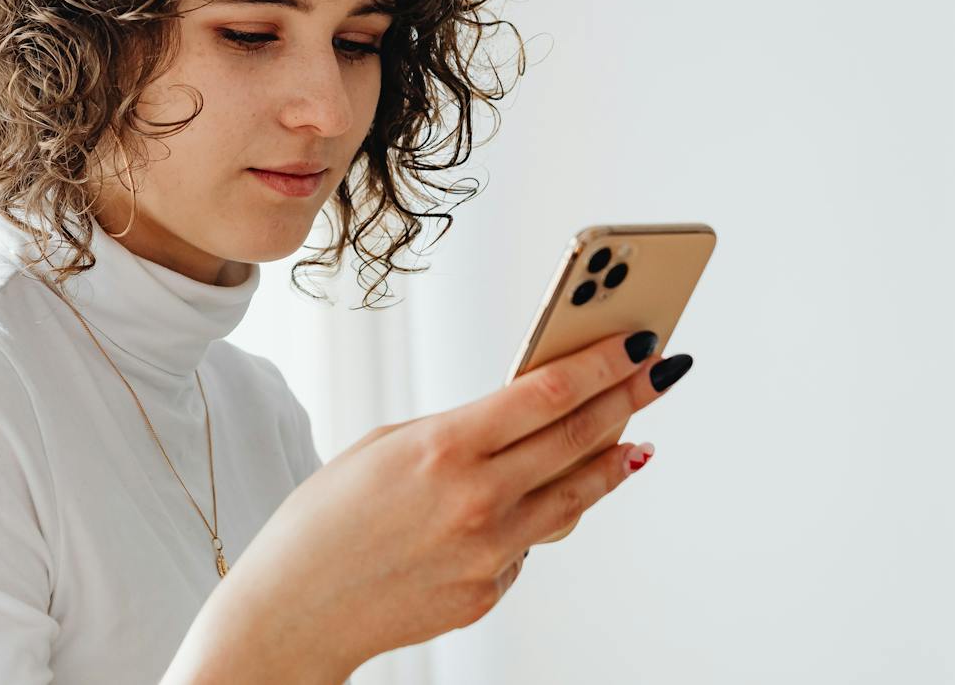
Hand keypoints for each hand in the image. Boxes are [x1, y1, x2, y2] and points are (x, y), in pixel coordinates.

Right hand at [197, 329, 691, 677]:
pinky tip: (545, 496)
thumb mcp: (384, 447)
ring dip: (613, 461)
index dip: (602, 365)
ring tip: (637, 438)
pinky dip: (542, 514)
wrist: (293, 611)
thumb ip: (458, 430)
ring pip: (575, 496)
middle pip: (578, 438)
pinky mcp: (487, 591)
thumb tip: (523, 417)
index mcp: (444, 447)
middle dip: (627, 399)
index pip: (547, 394)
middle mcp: (476, 499)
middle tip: (661, 373)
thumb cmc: (325, 520)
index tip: (637, 343)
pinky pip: (529, 541)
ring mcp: (488, 552)